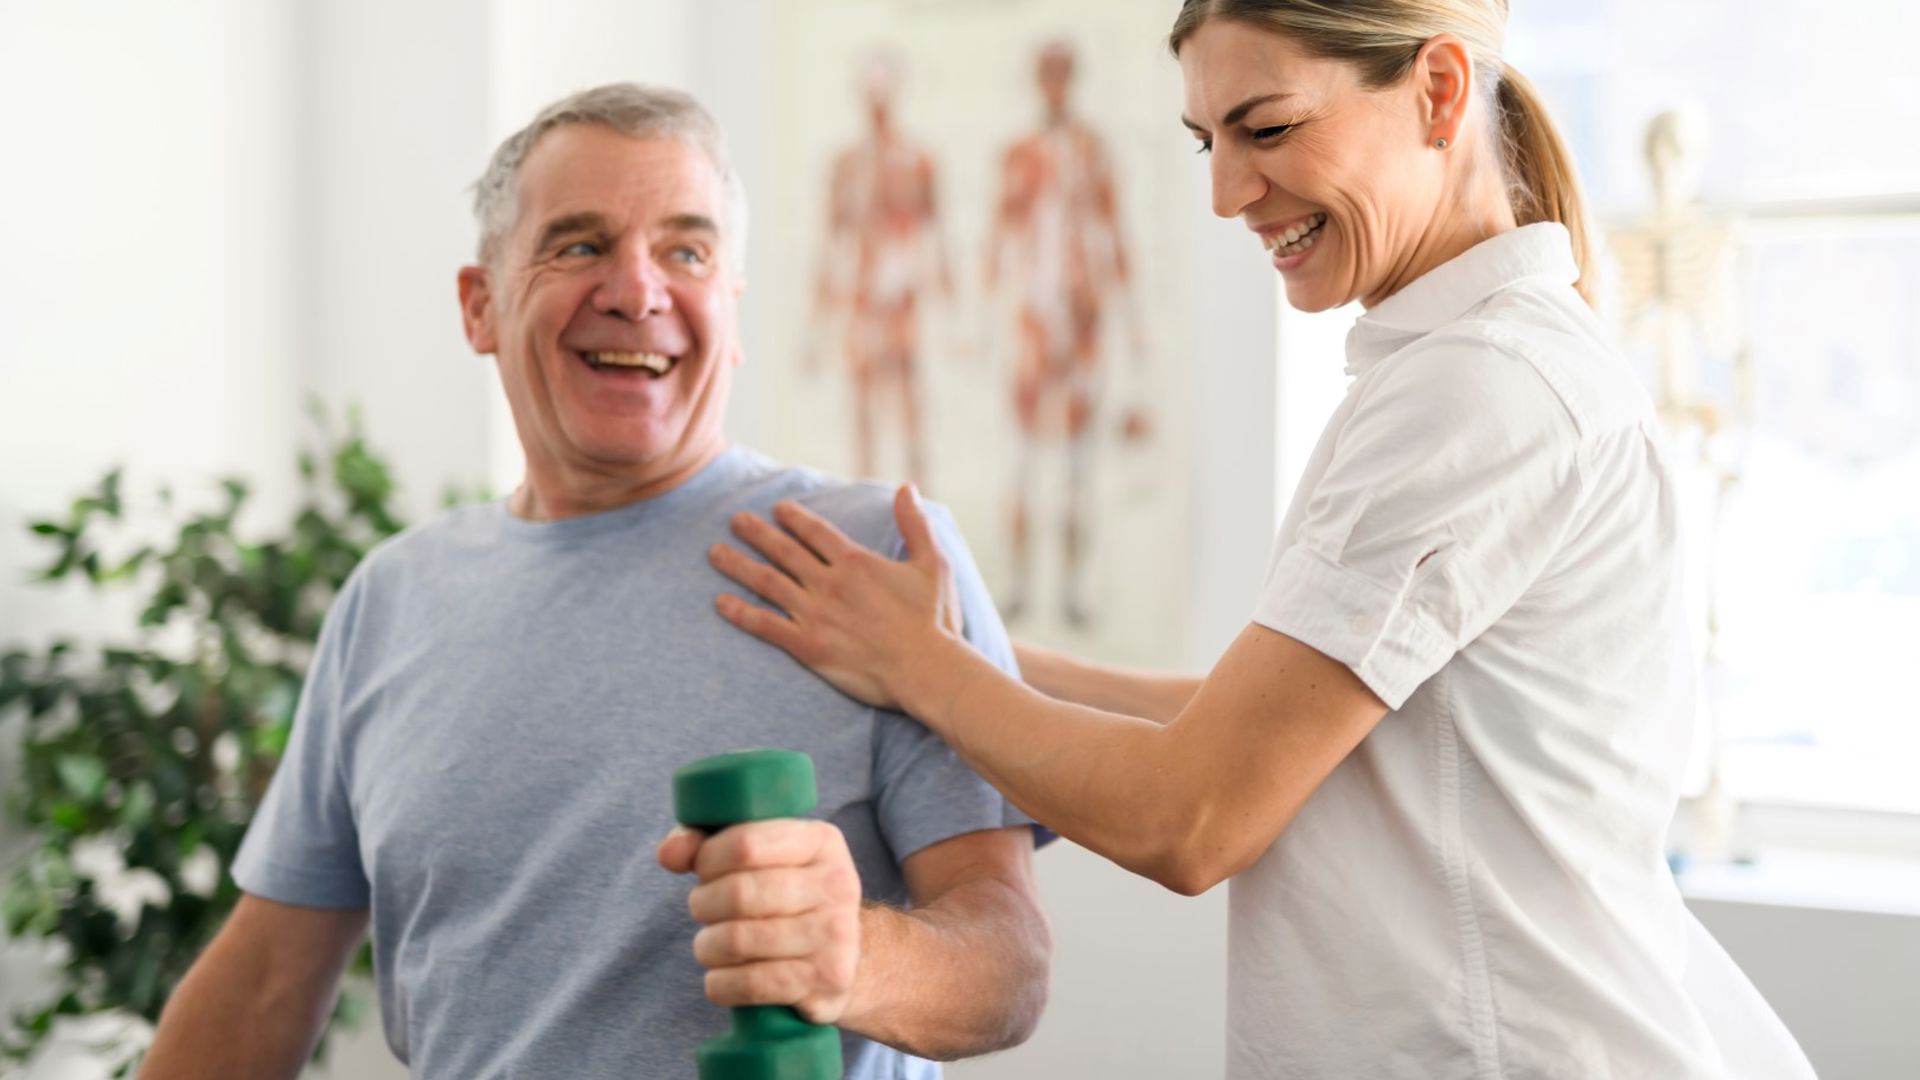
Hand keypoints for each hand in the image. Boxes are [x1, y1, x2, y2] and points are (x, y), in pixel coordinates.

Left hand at [657, 820, 862, 1024]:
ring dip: (707, 947)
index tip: (704, 870)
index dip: (708, 859)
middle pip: (738, 894)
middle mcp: (837, 885)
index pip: (745, 844)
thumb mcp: (760, 859)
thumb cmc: (785, 899)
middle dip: (703, 904)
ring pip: (737, 940)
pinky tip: (723, 977)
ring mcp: (836, 935)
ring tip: (712, 945)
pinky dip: (720, 984)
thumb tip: (669, 854)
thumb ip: (707, 844)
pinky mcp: (826, 981)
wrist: (844, 960)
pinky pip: (749, 984)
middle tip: (703, 911)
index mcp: (821, 842)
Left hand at [709, 486, 962, 710]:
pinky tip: (720, 602)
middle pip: (783, 551)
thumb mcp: (933, 564)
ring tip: (715, 553)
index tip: (776, 509)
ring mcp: (815, 614)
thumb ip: (915, 524)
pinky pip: (765, 625)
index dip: (793, 517)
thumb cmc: (934, 620)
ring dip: (738, 565)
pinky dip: (740, 613)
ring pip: (767, 582)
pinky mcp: (808, 646)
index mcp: (856, 562)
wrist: (926, 669)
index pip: (815, 531)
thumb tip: (907, 488)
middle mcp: (829, 583)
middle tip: (734, 520)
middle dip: (756, 532)